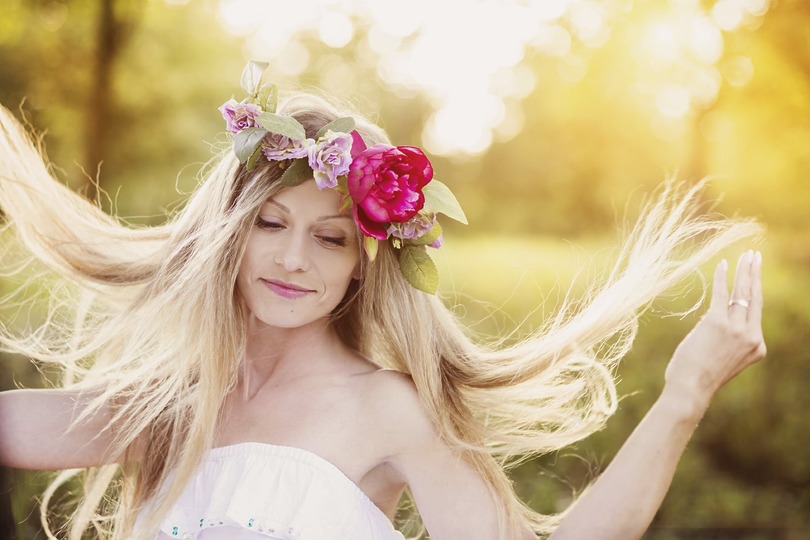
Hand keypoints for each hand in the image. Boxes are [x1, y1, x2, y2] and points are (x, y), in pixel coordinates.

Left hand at [664, 250, 765, 411]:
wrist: (691, 388)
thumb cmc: (700, 375)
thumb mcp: (724, 358)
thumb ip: (728, 339)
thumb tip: (718, 319)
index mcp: (757, 347)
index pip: (756, 313)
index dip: (754, 291)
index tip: (754, 275)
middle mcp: (751, 336)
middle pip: (755, 298)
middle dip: (755, 274)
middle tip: (755, 256)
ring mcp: (736, 329)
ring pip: (742, 293)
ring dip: (744, 271)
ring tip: (747, 255)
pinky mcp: (717, 323)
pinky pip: (722, 294)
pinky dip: (722, 277)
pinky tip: (723, 264)